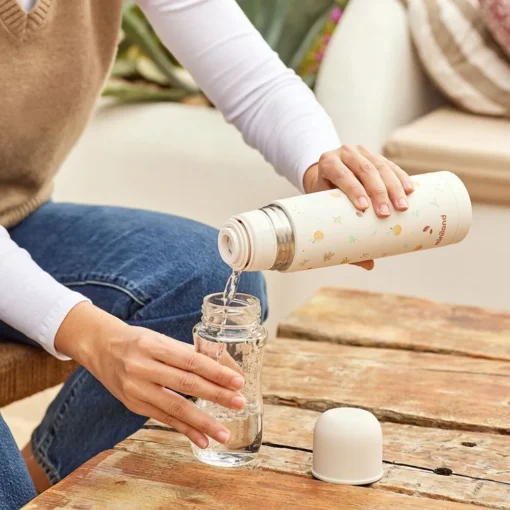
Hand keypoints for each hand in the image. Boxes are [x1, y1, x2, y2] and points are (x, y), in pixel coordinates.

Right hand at [55, 302, 245, 448]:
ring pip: (174, 407)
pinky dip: (185, 430)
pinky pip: (163, 419)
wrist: (100, 347)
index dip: (216, 371)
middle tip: (239, 403)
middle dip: (215, 395)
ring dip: (202, 422)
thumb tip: (227, 368)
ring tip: (224, 433)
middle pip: (185, 383)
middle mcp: (143, 367)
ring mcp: (136, 389)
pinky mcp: (133, 405)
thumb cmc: (139, 342)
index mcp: (154, 346)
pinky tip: (202, 440)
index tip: (238, 381)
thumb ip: (191, 353)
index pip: (191, 360)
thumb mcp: (162, 340)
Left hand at [303, 145, 414, 270]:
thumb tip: (368, 265)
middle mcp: (344, 153)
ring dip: (394, 186)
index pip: (341, 174)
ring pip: (380, 166)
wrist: (324, 176)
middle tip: (387, 213)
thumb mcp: (326, 213)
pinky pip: (390, 165)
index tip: (364, 207)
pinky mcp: (375, 155)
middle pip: (364, 170)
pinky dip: (401, 177)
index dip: (352, 188)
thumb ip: (342, 237)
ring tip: (403, 206)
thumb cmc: (323, 199)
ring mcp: (360, 152)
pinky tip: (410, 190)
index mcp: (327, 164)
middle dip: (378, 191)